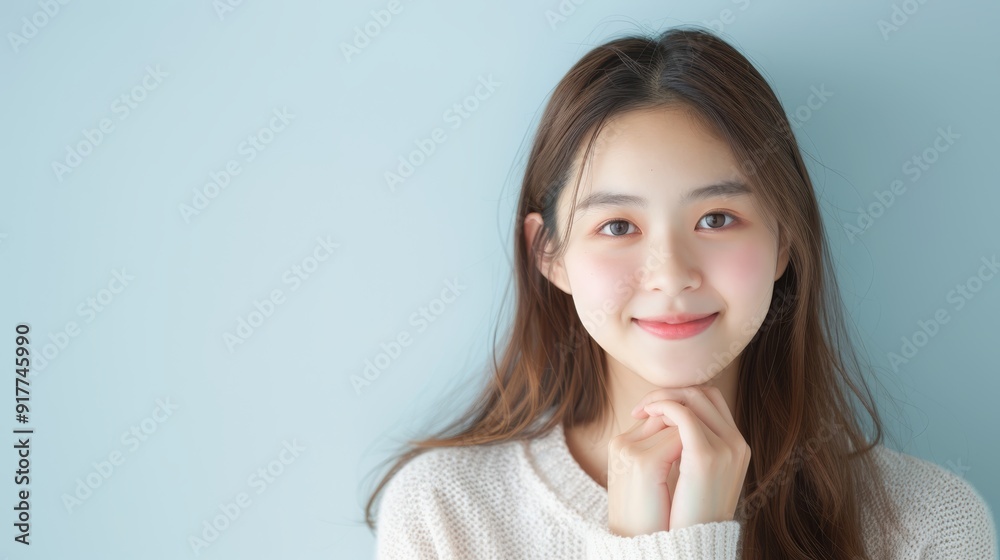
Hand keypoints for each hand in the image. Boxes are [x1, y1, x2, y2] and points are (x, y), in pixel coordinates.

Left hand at [606, 386, 750, 535]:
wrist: (689, 544)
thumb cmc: (685, 513)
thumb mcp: (694, 476)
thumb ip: (690, 448)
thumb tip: (668, 422)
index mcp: (736, 447)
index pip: (710, 402)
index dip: (681, 397)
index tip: (653, 408)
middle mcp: (736, 443)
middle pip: (704, 394)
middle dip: (671, 392)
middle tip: (644, 406)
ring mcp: (726, 448)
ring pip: (693, 399)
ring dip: (663, 398)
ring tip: (641, 410)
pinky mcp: (707, 456)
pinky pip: (683, 414)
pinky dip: (662, 406)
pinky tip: (645, 414)